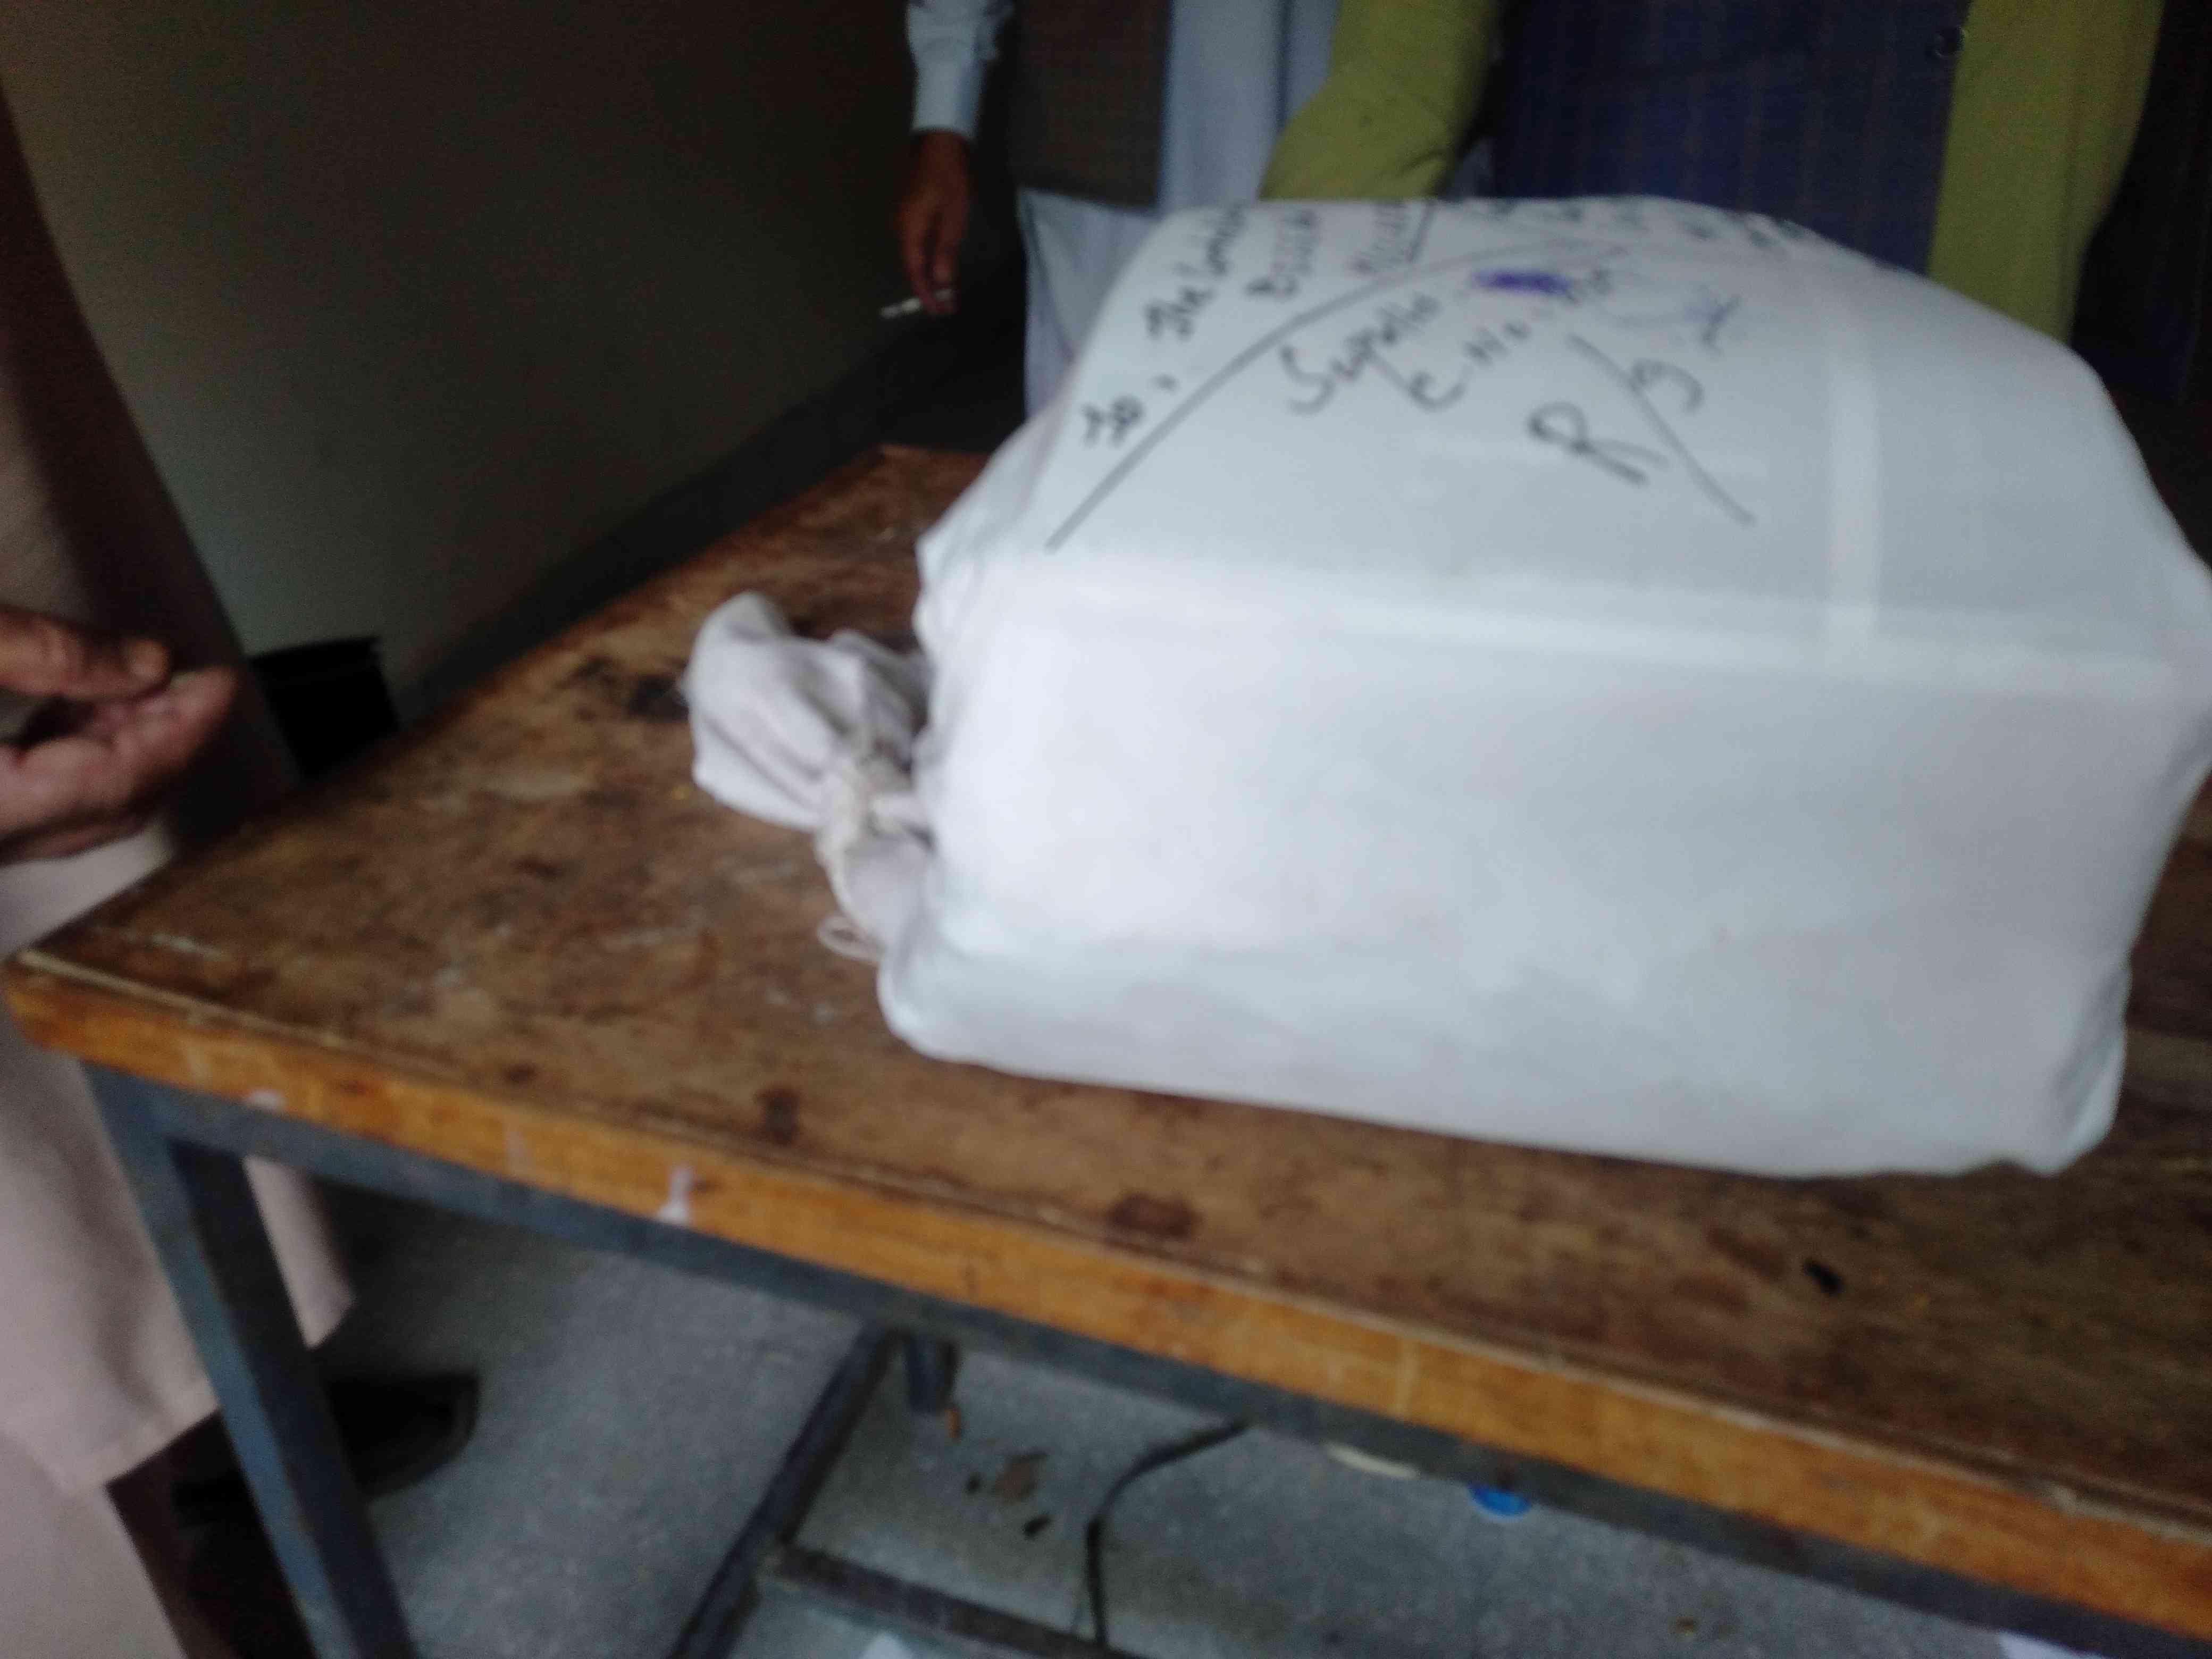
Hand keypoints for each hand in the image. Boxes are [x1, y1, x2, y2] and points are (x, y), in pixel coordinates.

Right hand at [0, 607, 236, 862]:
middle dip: (163, 739)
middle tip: (195, 680)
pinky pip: (42, 797)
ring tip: (151, 681)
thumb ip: (51, 653)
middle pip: (109, 804)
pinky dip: (79, 751)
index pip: (116, 781)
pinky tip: (92, 702)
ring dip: (124, 743)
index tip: (219, 685)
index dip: (180, 731)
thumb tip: (150, 665)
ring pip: (80, 805)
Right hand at [894, 130, 971, 315]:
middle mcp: (902, 228)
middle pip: (913, 266)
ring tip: (946, 294)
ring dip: (930, 276)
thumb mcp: (953, 215)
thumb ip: (945, 250)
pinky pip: (918, 244)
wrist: (939, 143)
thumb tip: (939, 281)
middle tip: (946, 308)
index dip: (926, 294)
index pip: (915, 271)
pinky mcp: (912, 213)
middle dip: (929, 289)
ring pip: (915, 256)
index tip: (938, 312)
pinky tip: (941, 268)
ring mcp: (905, 220)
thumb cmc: (949, 177)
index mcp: (909, 230)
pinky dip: (929, 260)